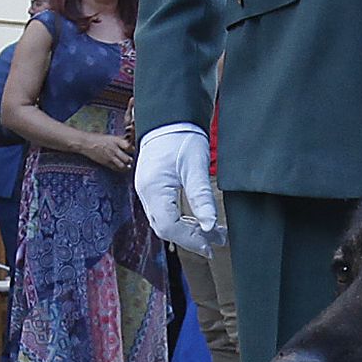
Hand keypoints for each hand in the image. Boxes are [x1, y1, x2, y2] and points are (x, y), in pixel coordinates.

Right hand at [87, 134, 134, 174]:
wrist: (86, 143)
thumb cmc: (97, 138)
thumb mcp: (110, 137)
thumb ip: (119, 141)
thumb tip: (127, 144)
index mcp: (116, 141)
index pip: (129, 146)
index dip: (132, 149)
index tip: (132, 150)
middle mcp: (114, 149)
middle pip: (127, 158)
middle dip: (130, 160)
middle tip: (131, 160)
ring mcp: (110, 157)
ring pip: (122, 165)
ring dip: (126, 166)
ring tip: (128, 166)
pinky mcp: (105, 162)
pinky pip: (115, 168)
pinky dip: (120, 169)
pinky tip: (121, 168)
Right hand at [135, 122, 223, 254]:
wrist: (168, 117)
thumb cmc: (182, 137)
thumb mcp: (196, 167)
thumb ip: (202, 198)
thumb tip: (210, 226)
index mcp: (153, 189)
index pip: (169, 226)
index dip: (191, 240)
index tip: (212, 245)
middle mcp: (145, 193)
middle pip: (165, 228)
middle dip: (191, 238)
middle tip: (216, 242)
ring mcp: (146, 190)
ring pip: (164, 222)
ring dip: (188, 231)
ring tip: (213, 233)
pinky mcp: (151, 187)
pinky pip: (164, 212)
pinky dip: (182, 221)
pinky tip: (199, 221)